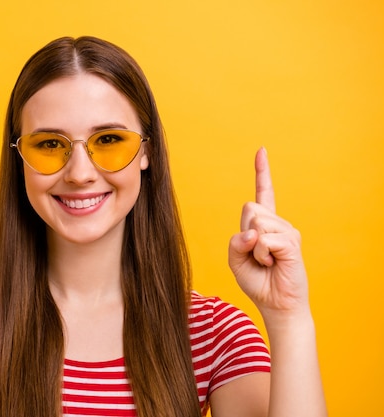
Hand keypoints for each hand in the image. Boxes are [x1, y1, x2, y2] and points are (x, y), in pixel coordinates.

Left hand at [228, 148, 309, 322]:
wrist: (276, 304)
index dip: (262, 172)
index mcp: (263, 225)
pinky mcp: (292, 242)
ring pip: (255, 223)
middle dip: (244, 232)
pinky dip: (260, 255)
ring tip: (265, 261)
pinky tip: (272, 264)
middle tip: (256, 254)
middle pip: (249, 208)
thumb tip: (252, 231)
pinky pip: (263, 240)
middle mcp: (278, 223)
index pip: (262, 194)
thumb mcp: (235, 260)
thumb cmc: (257, 281)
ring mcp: (287, 231)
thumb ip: (235, 242)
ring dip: (252, 248)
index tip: (261, 151)